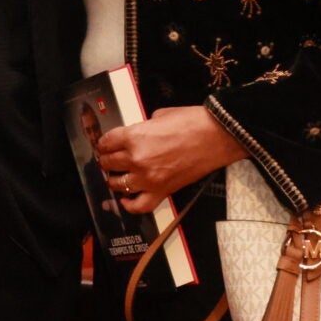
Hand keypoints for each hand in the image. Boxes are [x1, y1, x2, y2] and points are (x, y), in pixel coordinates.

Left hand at [95, 105, 247, 214]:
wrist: (217, 137)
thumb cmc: (192, 121)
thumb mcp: (161, 115)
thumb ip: (144, 126)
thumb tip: (138, 133)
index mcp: (134, 136)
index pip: (107, 142)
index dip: (103, 143)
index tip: (104, 144)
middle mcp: (137, 159)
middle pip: (109, 163)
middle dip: (107, 160)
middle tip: (108, 158)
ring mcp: (149, 179)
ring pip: (118, 185)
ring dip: (114, 180)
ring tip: (115, 176)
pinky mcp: (162, 191)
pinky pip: (138, 206)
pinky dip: (129, 205)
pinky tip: (125, 199)